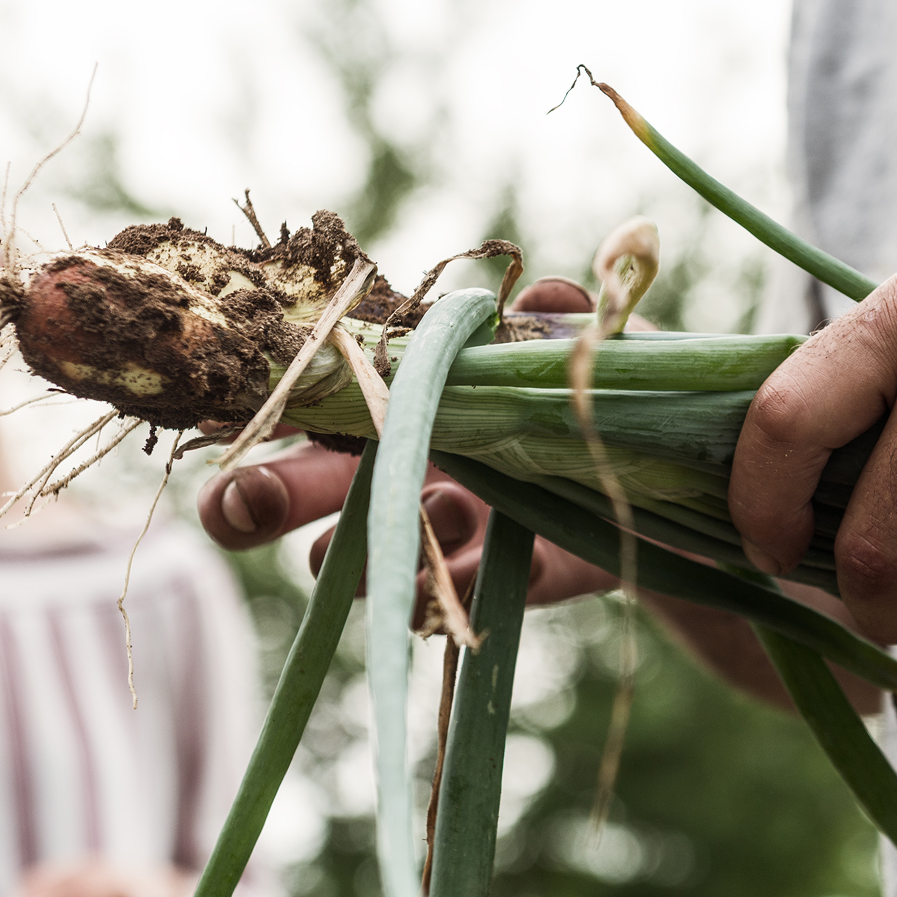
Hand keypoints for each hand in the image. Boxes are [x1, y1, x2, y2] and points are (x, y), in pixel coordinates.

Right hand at [196, 278, 623, 612]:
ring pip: (364, 561)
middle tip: (245, 505)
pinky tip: (469, 574)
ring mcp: (447, 532)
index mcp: (404, 396)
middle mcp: (406, 467)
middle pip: (298, 488)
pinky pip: (458, 599)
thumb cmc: (597, 393)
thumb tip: (542, 296)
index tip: (222, 405)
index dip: (257, 402)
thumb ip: (560, 321)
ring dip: (372, 553)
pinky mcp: (504, 579)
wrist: (674, 479)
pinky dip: (458, 588)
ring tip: (443, 513)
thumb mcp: (585, 349)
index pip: (307, 396)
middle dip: (252, 500)